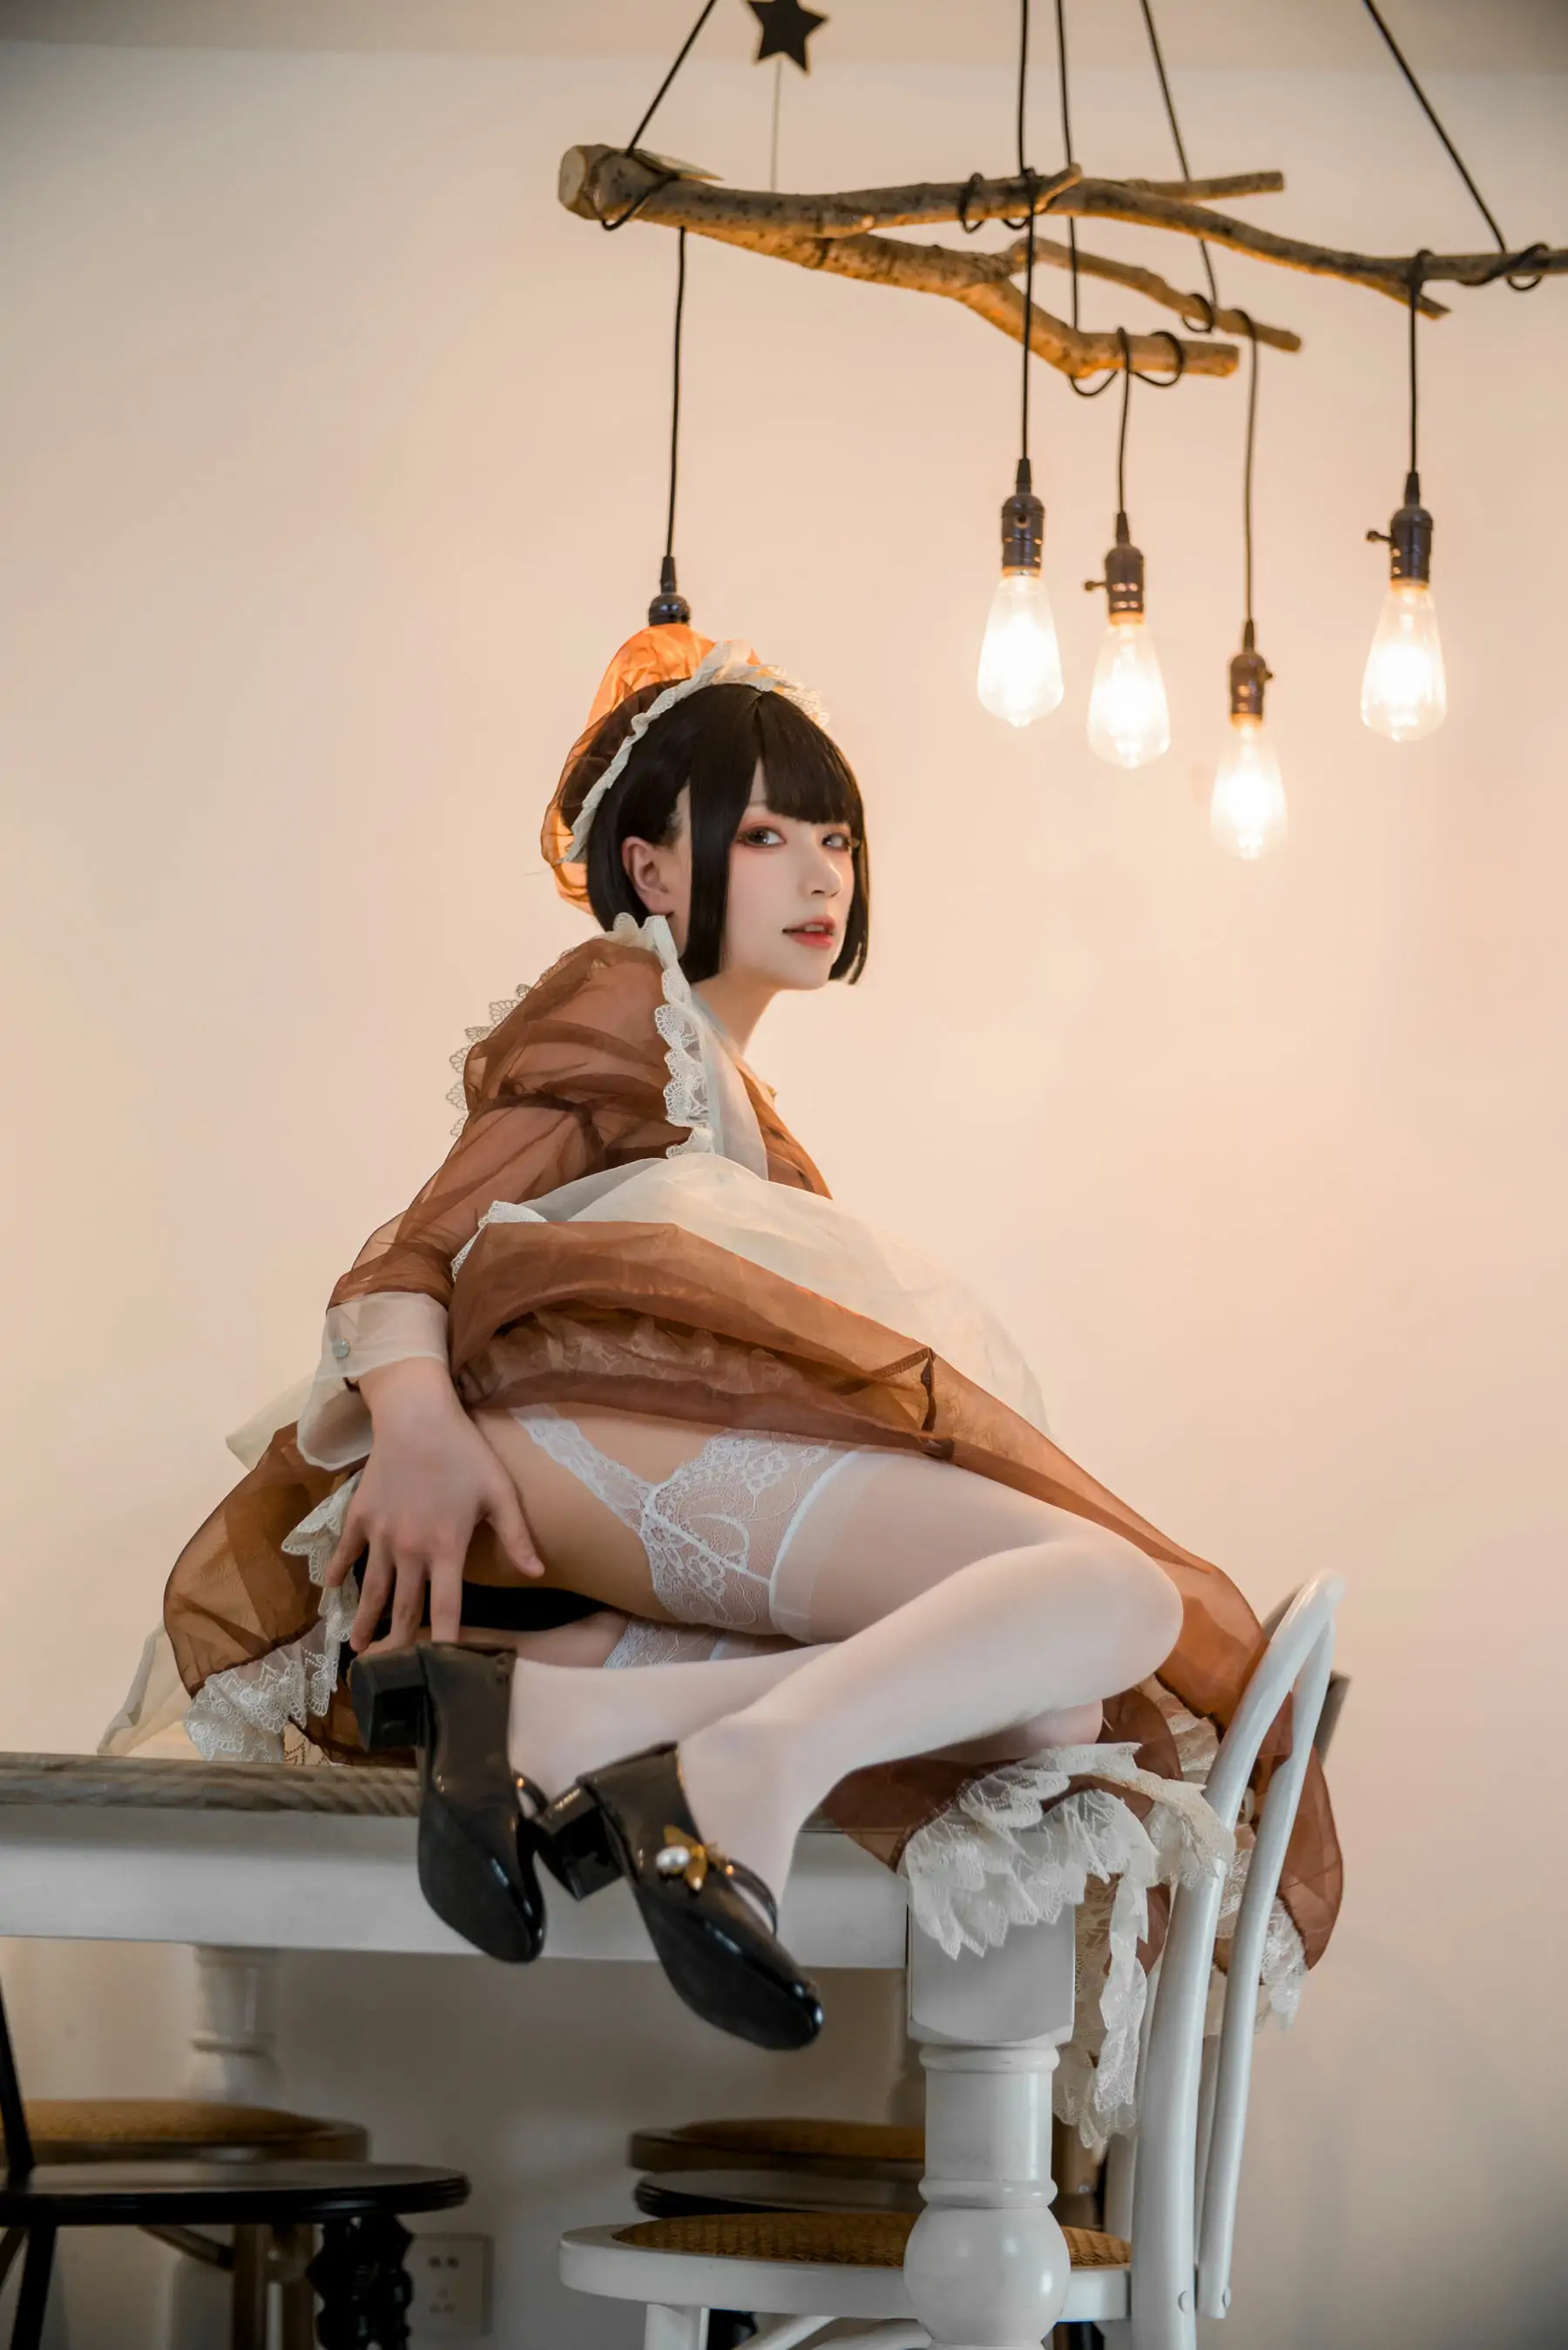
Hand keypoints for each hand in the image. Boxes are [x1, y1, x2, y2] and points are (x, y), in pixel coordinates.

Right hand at [322, 1360, 541, 1653]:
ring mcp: (380, 1534)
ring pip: (370, 1587)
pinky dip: (336, 1572)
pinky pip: (345, 1551)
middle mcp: (409, 1549)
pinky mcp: (359, 1516)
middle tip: (387, 1671)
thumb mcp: (500, 1492)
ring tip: (357, 1645)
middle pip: (402, 1606)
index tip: (440, 1669)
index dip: (444, 1641)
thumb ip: (517, 1537)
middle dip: (396, 1642)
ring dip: (364, 1619)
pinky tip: (328, 1591)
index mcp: (446, 1548)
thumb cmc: (465, 1453)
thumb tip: (537, 1573)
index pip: (446, 1606)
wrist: (417, 1417)